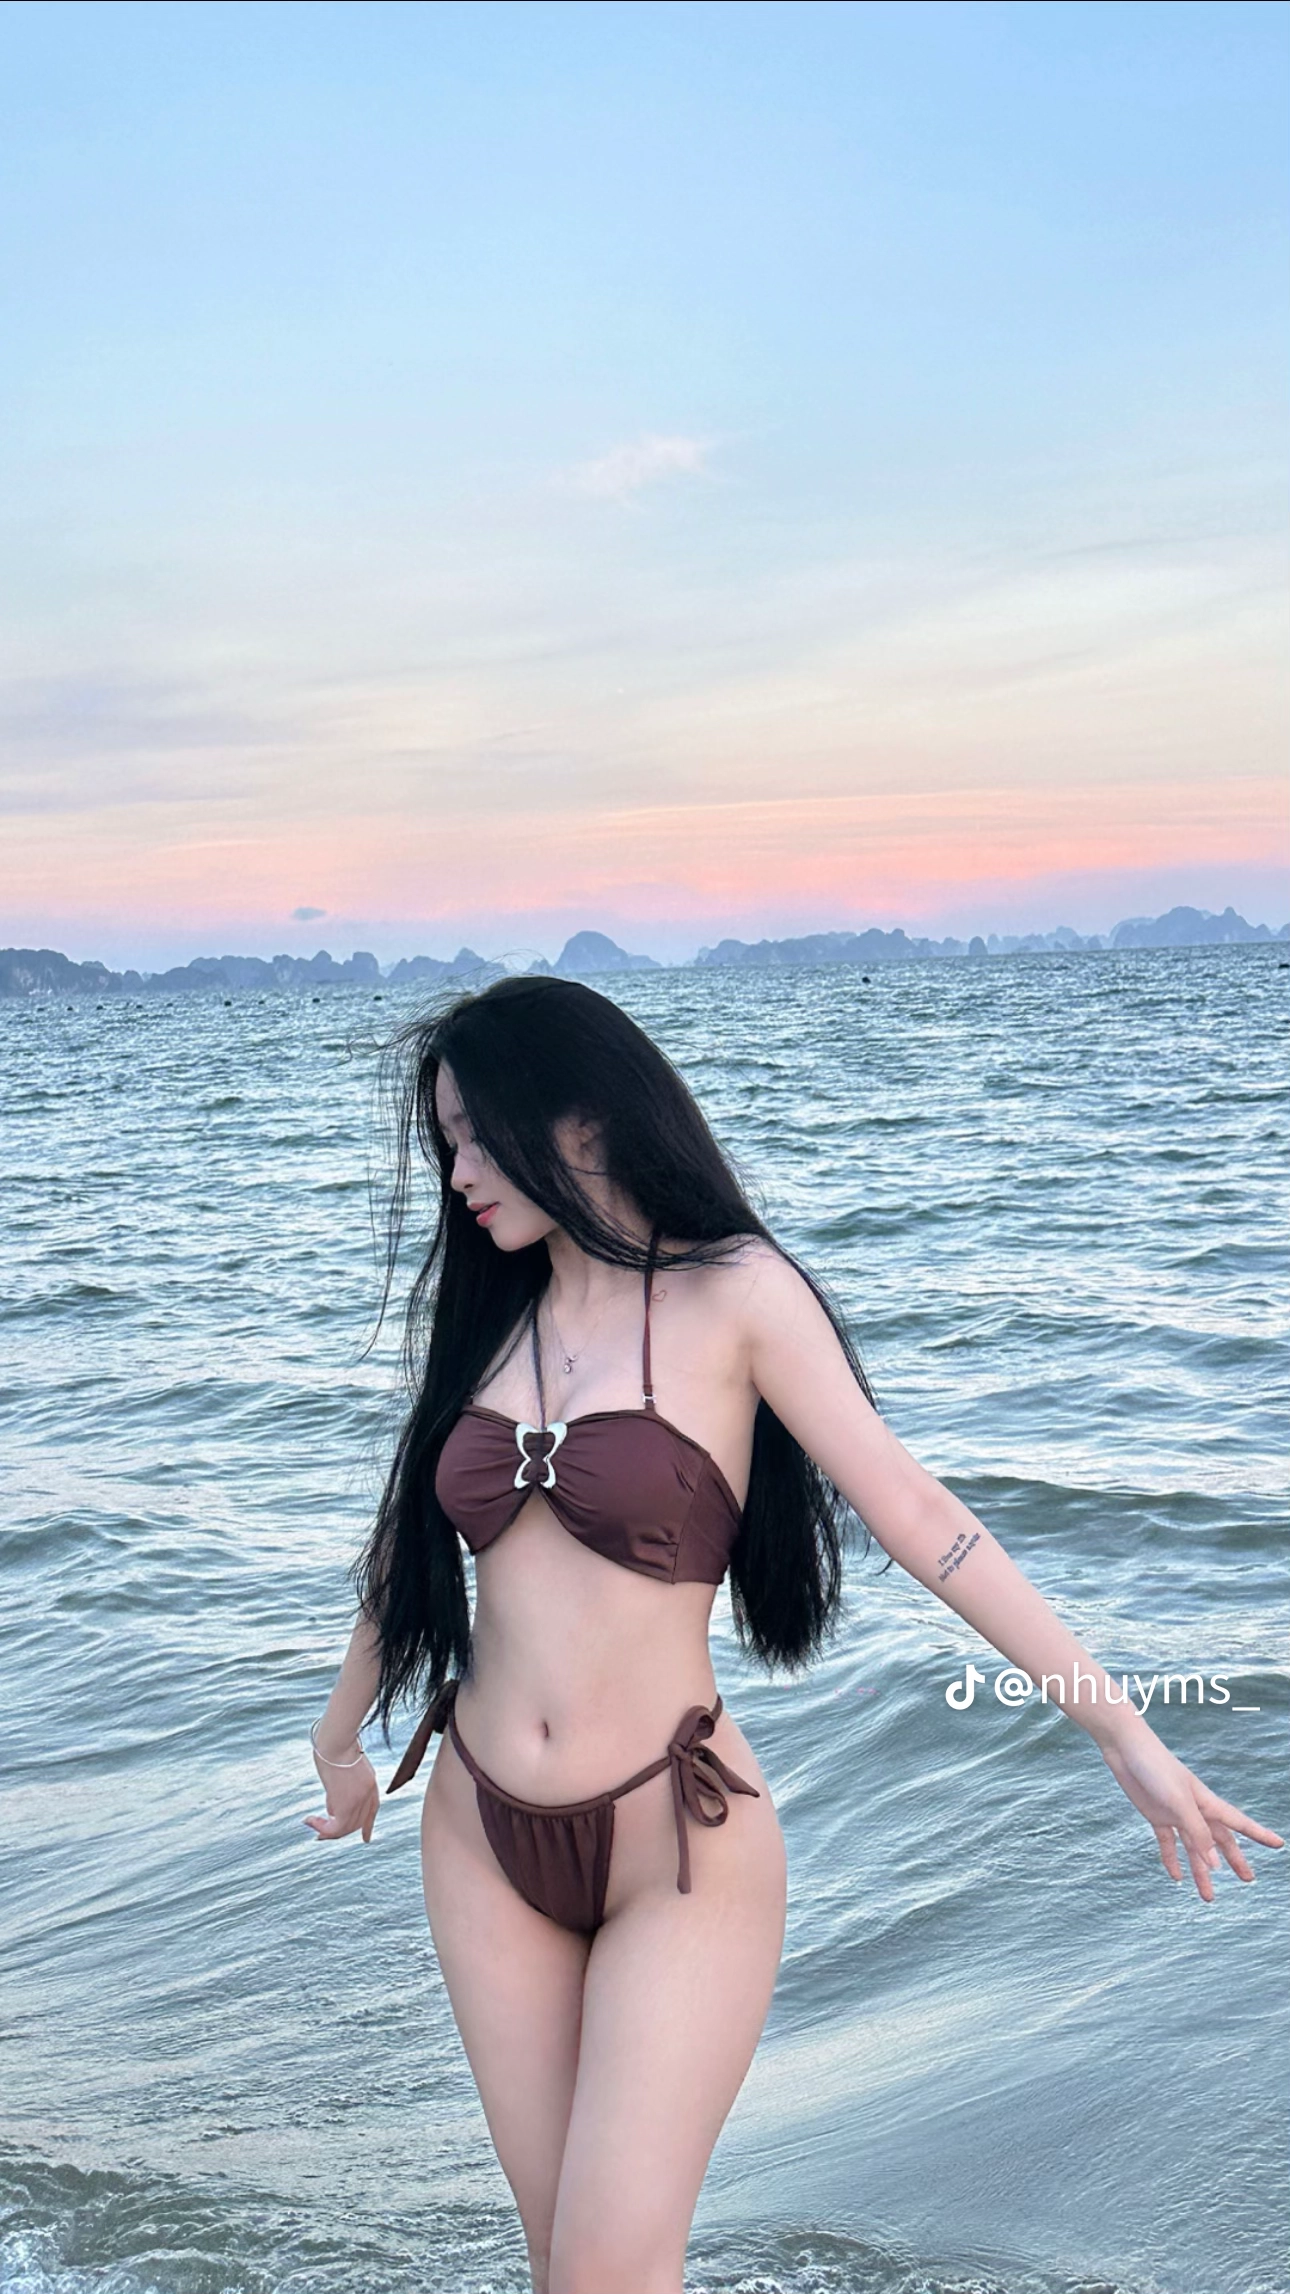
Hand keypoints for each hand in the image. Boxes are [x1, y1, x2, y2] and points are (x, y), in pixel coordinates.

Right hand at [304, 1740, 380, 1843]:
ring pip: (346, 1829)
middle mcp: (368, 1794)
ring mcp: (360, 1801)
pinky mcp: (347, 1805)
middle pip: (357, 1823)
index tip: (366, 1838)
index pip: (372, 1810)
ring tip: (312, 1822)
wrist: (336, 1742)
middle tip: (320, 1833)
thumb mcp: (343, 1766)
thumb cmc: (335, 1745)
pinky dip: (321, 1828)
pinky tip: (309, 1819)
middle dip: (339, 1831)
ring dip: (327, 1830)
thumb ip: (343, 1785)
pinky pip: (335, 1828)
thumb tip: (333, 1802)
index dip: (368, 1826)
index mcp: (370, 1782)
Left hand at [1099, 1719, 1282, 1900]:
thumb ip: (1197, 1832)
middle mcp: (1195, 1810)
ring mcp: (1175, 1813)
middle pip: (1219, 1840)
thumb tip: (1213, 1863)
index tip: (1278, 1844)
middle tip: (1248, 1880)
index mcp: (1207, 1803)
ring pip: (1194, 1848)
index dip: (1258, 1834)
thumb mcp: (1180, 1803)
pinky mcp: (1156, 1814)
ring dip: (1201, 1871)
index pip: (1239, 1823)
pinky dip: (1172, 1859)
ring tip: (1208, 1897)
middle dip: (1234, 1860)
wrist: (1126, 1749)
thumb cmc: (1156, 1768)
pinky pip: (1168, 1842)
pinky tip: (1176, 1878)